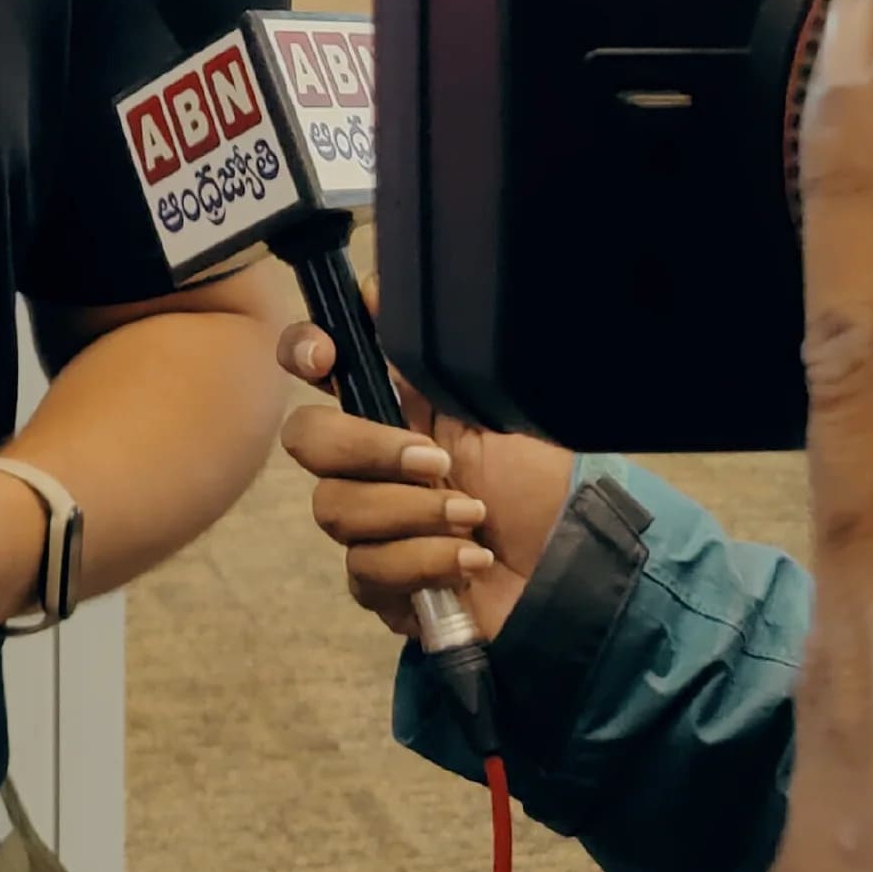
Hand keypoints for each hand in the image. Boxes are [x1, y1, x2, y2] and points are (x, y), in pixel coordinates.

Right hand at [276, 288, 572, 639]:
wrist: (571, 565)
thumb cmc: (537, 481)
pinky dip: (424, 562)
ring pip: (335, 510)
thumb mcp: (490, 404)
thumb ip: (426, 357)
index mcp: (389, 408)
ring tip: (474, 520)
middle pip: (305, 439)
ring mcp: (366, 525)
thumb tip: (375, 287)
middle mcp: (365, 462)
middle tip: (437, 463)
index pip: (312, 365)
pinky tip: (470, 561)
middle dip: (367, 449)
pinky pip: (366, 569)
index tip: (324, 360)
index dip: (301, 352)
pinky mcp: (379, 584)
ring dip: (414, 513)